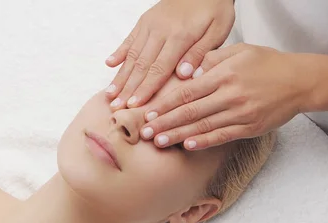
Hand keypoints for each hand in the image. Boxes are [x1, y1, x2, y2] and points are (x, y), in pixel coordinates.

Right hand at [104, 0, 234, 110]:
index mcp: (180, 36)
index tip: (135, 105)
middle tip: (116, 107)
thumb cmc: (215, 8)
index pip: (159, 68)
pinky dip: (118, 52)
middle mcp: (160, 30)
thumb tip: (183, 75)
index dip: (146, 89)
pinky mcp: (145, 20)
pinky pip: (129, 38)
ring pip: (132, 54)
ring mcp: (150, 24)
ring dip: (120, 76)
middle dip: (128, 88)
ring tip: (110, 94)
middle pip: (141, 65)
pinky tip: (109, 65)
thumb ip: (200, 53)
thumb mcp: (218, 30)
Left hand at [137, 43, 322, 149]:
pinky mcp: (250, 127)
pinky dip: (205, 141)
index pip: (187, 92)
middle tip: (145, 132)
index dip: (165, 104)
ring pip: (204, 126)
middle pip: (191, 111)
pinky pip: (223, 136)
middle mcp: (231, 95)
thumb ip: (212, 59)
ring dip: (179, 136)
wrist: (300, 82)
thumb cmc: (267, 64)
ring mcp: (241, 113)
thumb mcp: (239, 52)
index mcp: (224, 74)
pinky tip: (189, 146)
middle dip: (165, 123)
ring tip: (160, 143)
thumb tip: (188, 71)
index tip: (149, 112)